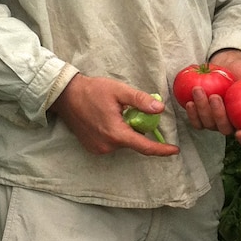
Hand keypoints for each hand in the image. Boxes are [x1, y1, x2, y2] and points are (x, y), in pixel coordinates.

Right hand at [50, 74, 178, 156]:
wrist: (65, 96)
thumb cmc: (92, 91)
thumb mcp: (119, 91)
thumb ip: (140, 100)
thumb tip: (160, 109)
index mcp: (116, 133)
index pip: (145, 147)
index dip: (161, 149)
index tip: (174, 150)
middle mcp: (107, 146)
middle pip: (133, 142)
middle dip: (139, 130)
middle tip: (132, 112)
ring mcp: (99, 149)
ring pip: (122, 142)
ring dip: (125, 131)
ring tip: (115, 113)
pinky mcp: (92, 148)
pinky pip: (112, 143)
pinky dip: (116, 134)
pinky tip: (107, 119)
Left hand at [183, 49, 240, 147]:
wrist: (228, 65)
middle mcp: (233, 125)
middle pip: (225, 130)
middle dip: (219, 116)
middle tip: (215, 97)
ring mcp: (217, 122)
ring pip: (209, 125)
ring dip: (203, 110)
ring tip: (198, 90)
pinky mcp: (203, 116)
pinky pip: (197, 121)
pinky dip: (192, 114)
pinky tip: (189, 101)